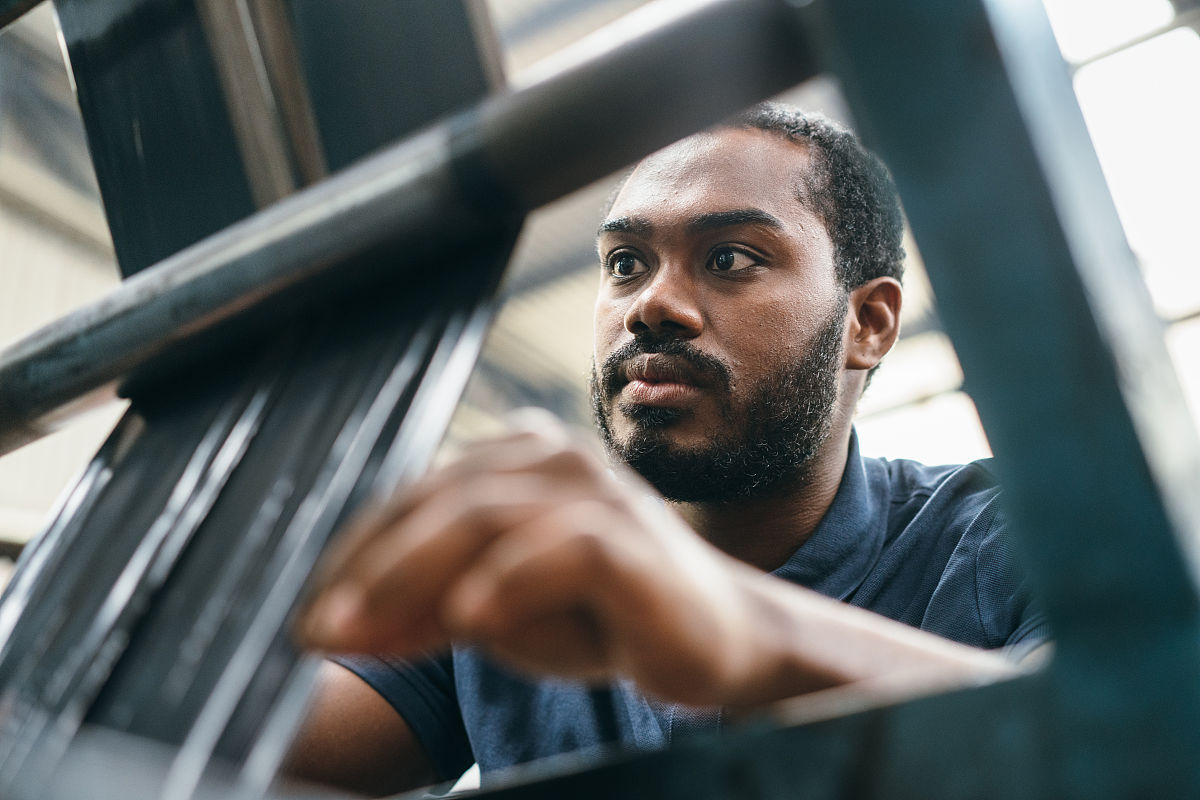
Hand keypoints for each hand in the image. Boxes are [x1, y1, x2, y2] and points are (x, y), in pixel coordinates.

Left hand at [297, 411, 779, 705]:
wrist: (716, 637)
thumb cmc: (606, 614)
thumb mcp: (502, 610)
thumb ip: (431, 606)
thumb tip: (346, 626)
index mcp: (518, 460)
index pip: (416, 499)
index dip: (356, 557)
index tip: (312, 618)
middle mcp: (553, 459)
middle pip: (437, 502)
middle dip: (367, 570)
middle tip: (317, 630)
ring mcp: (595, 492)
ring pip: (483, 515)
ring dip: (409, 577)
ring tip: (361, 631)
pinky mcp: (631, 537)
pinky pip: (560, 550)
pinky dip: (507, 582)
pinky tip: (465, 621)